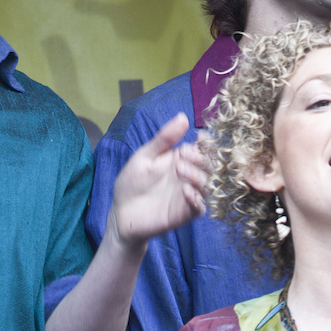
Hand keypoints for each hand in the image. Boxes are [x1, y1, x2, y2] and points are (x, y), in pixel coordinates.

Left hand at [108, 114, 208, 247]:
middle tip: (185, 155)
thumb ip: (164, 139)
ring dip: (198, 176)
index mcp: (181, 160)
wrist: (121, 212)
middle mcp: (189, 176)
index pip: (203, 149)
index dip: (206, 143)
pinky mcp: (185, 214)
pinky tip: (185, 192)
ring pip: (208, 185)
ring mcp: (189, 195)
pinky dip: (196, 199)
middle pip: (210, 166)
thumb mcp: (145, 156)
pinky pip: (200, 207)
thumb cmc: (131, 182)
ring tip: (180, 170)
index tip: (200, 137)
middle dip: (202, 159)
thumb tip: (183, 117)